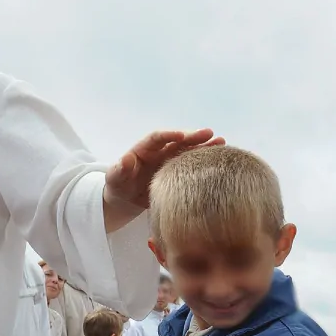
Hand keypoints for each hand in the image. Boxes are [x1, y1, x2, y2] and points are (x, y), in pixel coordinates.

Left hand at [105, 129, 224, 210]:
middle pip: (178, 141)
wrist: (124, 201)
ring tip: (221, 143)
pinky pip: (192, 166)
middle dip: (193, 137)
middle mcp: (160, 152)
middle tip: (210, 134)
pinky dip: (204, 163)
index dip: (169, 135)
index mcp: (144, 149)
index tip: (181, 135)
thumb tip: (125, 159)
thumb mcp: (114, 178)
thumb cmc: (117, 186)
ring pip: (189, 151)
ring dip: (204, 147)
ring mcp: (171, 163)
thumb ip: (119, 169)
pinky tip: (219, 161)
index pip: (157, 138)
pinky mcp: (178, 175)